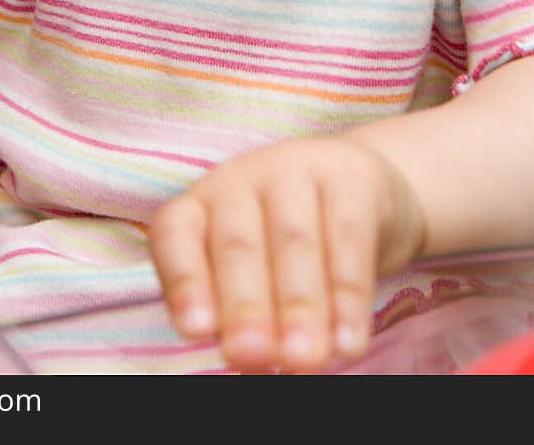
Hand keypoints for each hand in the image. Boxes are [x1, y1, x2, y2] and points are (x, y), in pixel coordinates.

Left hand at [149, 135, 424, 373]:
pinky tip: (348, 341)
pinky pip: (349, 239)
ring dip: (298, 306)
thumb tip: (249, 363)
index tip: (194, 330)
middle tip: (251, 356)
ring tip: (302, 359)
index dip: (184, 281)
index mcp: (200, 204)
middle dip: (244, 306)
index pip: (176, 234)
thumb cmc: (280, 248)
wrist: (357, 191)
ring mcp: (295, 170)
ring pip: (294, 242)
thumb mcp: (247, 275)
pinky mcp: (350, 176)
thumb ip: (236, 315)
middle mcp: (240, 181)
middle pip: (238, 245)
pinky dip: (348, 296)